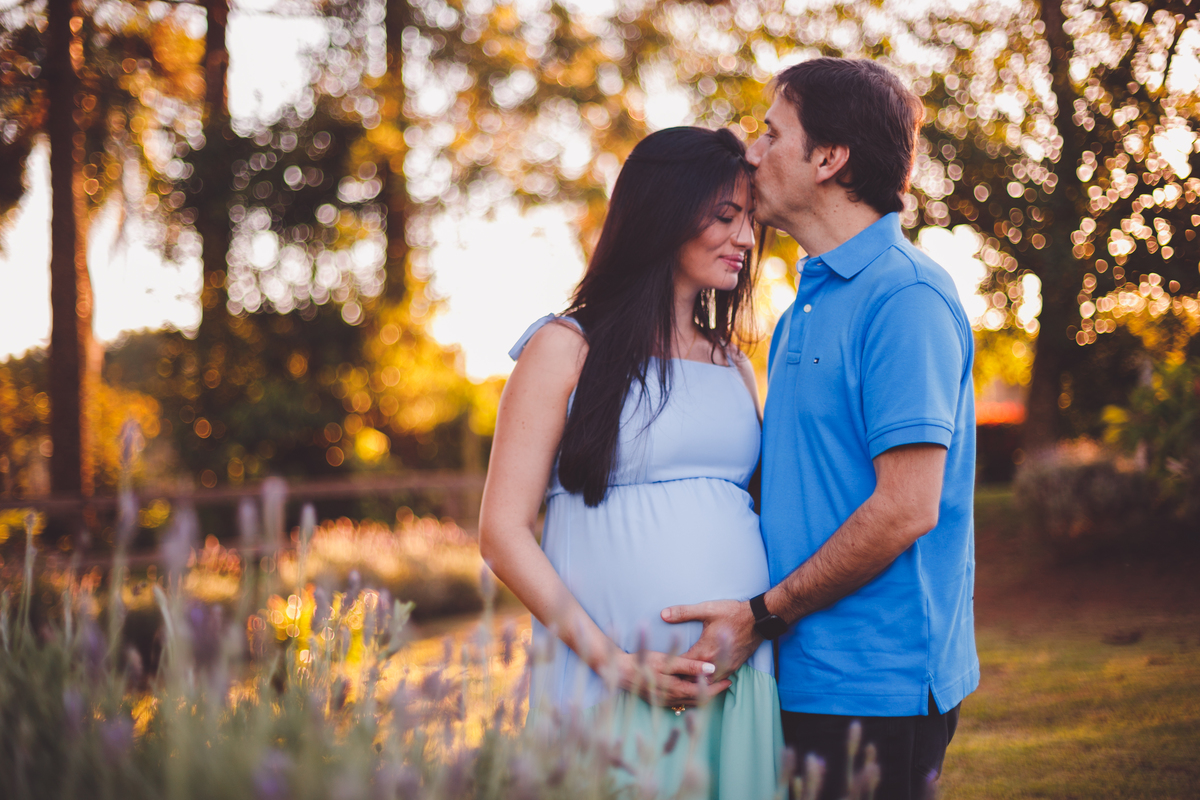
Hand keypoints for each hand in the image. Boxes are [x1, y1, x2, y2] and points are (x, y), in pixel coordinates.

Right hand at [611, 650, 730, 708]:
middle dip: (713, 691)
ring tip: (714, 684)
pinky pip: (680, 702)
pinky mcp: (658, 702)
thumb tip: (712, 668)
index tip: (729, 679)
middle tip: (726, 681)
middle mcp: (672, 700)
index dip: (717, 686)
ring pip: (690, 702)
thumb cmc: (642, 662)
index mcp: (675, 690)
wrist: (618, 672)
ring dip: (703, 694)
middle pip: (699, 699)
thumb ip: (689, 665)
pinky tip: (694, 689)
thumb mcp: (666, 660)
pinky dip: (691, 696)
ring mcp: (664, 703)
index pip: (703, 691)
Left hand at [661, 599, 760, 681]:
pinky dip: (707, 682)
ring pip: (706, 684)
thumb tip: (663, 614)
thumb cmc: (732, 613)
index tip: (659, 667)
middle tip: (667, 678)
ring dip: (694, 683)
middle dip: (680, 679)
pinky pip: (717, 682)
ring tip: (682, 681)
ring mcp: (725, 668)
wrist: (758, 619)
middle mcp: (714, 664)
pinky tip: (701, 679)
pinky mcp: (733, 668)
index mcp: (704, 651)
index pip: (681, 667)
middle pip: (692, 680)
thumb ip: (683, 612)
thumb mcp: (706, 609)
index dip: (669, 668)